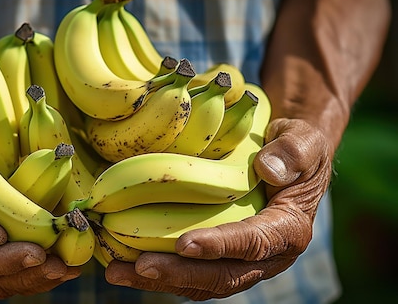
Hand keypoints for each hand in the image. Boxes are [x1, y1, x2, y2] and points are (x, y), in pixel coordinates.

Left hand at [104, 118, 331, 299]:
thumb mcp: (304, 140)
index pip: (254, 243)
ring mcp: (242, 261)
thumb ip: (295, 151)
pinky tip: (124, 265)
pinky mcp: (222, 258)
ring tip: (117, 273)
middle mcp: (266, 256)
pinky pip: (191, 273)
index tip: (185, 244)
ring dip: (160, 281)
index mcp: (288, 230)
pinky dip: (160, 273)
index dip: (220, 246)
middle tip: (140, 266)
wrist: (289, 162)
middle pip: (222, 276)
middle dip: (179, 274)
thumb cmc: (294, 148)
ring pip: (201, 282)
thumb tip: (268, 168)